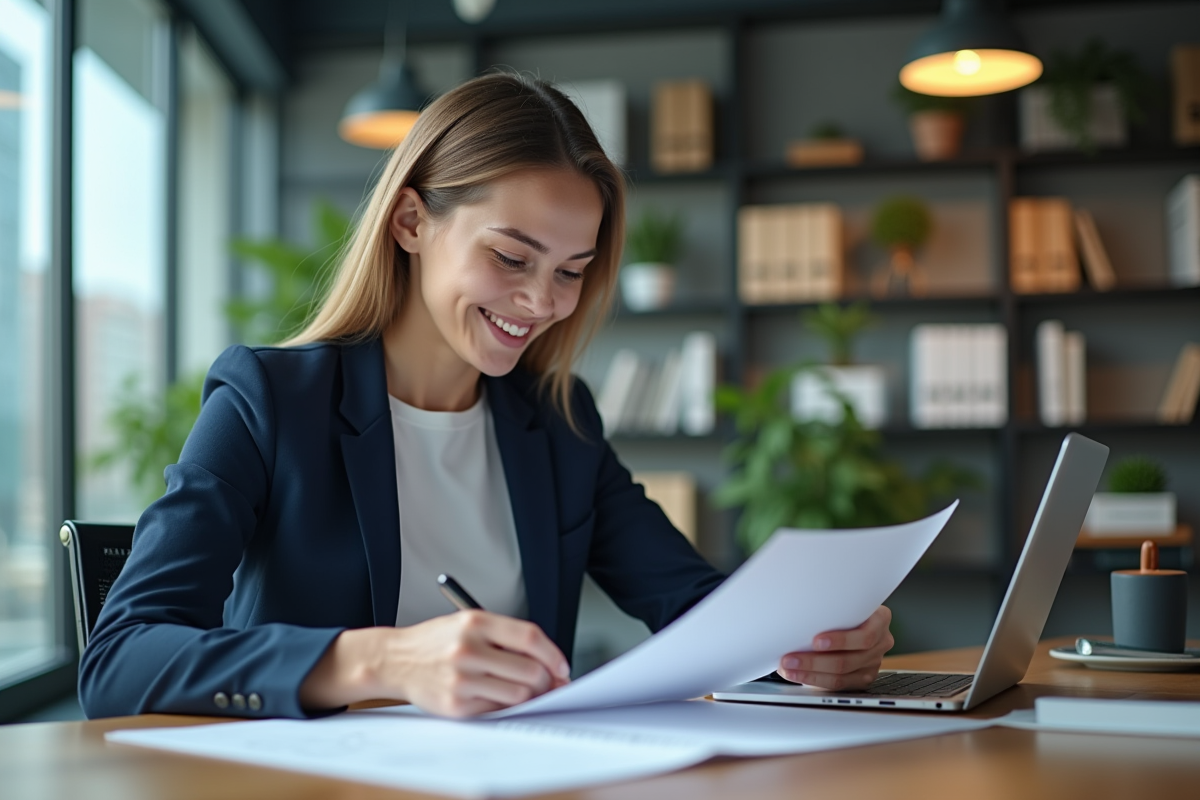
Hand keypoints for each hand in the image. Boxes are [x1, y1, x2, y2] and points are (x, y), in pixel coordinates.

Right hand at [299, 611, 570, 716]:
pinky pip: (497, 710)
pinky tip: (501, 698)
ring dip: (530, 697)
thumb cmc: (437, 641)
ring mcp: (461, 679)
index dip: (553, 654)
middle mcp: (468, 649)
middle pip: (528, 670)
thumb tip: (547, 663)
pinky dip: (506, 707)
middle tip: (550, 684)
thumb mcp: (469, 623)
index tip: (562, 666)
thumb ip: (506, 638)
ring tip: (527, 692)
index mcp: (476, 623)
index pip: (530, 638)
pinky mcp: (456, 705)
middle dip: (546, 681)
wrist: (395, 659)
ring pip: (517, 694)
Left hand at [776, 606, 893, 690]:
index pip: (865, 634)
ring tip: (789, 667)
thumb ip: (832, 605)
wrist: (851, 619)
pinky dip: (814, 679)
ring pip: (841, 674)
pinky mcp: (863, 677)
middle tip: (791, 658)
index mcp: (880, 619)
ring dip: (810, 672)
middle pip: (849, 659)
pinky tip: (798, 674)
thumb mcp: (844, 601)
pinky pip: (838, 684)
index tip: (816, 641)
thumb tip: (797, 609)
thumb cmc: (843, 608)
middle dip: (814, 660)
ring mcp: (873, 662)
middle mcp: (881, 642)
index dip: (841, 640)